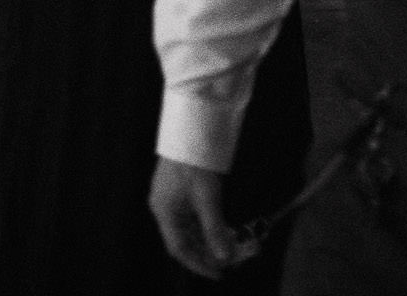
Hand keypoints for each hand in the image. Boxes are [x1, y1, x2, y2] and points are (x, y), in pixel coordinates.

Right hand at [149, 157, 253, 279]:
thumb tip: (224, 257)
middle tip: (239, 257)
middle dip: (213, 251)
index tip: (219, 274)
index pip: (178, 248)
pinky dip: (214, 227)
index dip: (198, 264)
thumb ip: (214, 229)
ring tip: (241, 244)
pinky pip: (198, 219)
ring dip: (216, 239)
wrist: (191, 132)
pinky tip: (231, 230)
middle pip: (188, 240)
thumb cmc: (195, 165)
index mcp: (165, 212)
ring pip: (195, 230)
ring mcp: (174, 202)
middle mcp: (166, 210)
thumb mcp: (207, 198)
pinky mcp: (183, 194)